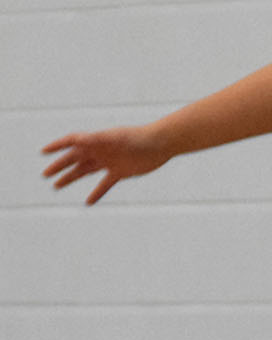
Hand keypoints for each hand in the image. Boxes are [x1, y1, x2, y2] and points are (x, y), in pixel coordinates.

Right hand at [41, 127, 170, 204]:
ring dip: (71, 177)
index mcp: (96, 140)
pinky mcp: (120, 172)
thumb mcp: (115, 138)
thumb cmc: (138, 137)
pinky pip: (104, 184)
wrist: (160, 144)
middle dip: (60, 166)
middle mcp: (100, 150)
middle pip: (75, 159)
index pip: (72, 141)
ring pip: (86, 171)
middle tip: (45, 175)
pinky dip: (97, 193)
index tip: (43, 152)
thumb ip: (96, 139)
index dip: (57, 146)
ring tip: (57, 185)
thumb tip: (78, 140)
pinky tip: (88, 202)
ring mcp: (109, 161)